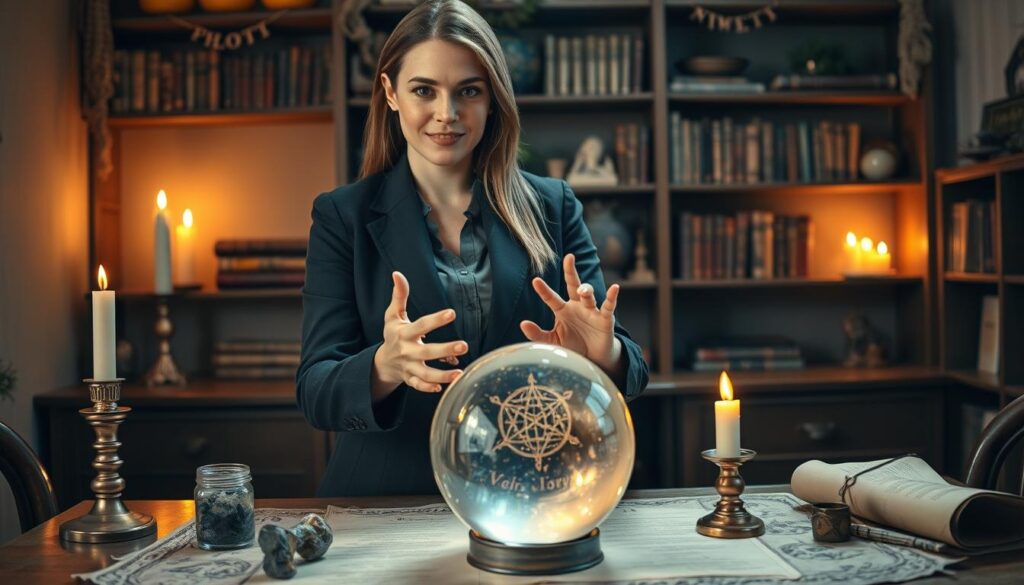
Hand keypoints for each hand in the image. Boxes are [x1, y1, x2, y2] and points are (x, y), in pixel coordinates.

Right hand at [373, 271, 466, 393]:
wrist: (382, 362)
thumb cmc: (393, 335)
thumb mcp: (393, 315)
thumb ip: (399, 296)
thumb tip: (397, 273)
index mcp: (404, 333)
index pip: (421, 325)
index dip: (436, 319)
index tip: (452, 313)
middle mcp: (407, 351)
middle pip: (427, 352)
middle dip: (445, 349)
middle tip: (465, 345)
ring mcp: (409, 367)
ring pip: (426, 373)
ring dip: (442, 375)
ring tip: (460, 373)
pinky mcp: (411, 380)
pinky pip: (420, 386)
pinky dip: (429, 388)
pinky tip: (444, 387)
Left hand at [520, 254, 621, 369]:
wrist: (593, 358)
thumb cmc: (572, 345)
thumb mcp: (553, 341)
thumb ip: (537, 334)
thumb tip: (522, 323)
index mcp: (563, 310)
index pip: (552, 298)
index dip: (544, 290)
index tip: (535, 281)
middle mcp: (577, 306)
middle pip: (573, 285)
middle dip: (571, 271)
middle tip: (569, 257)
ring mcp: (592, 311)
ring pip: (589, 295)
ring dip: (586, 291)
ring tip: (583, 290)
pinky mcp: (605, 319)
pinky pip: (609, 306)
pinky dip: (612, 297)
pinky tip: (614, 288)